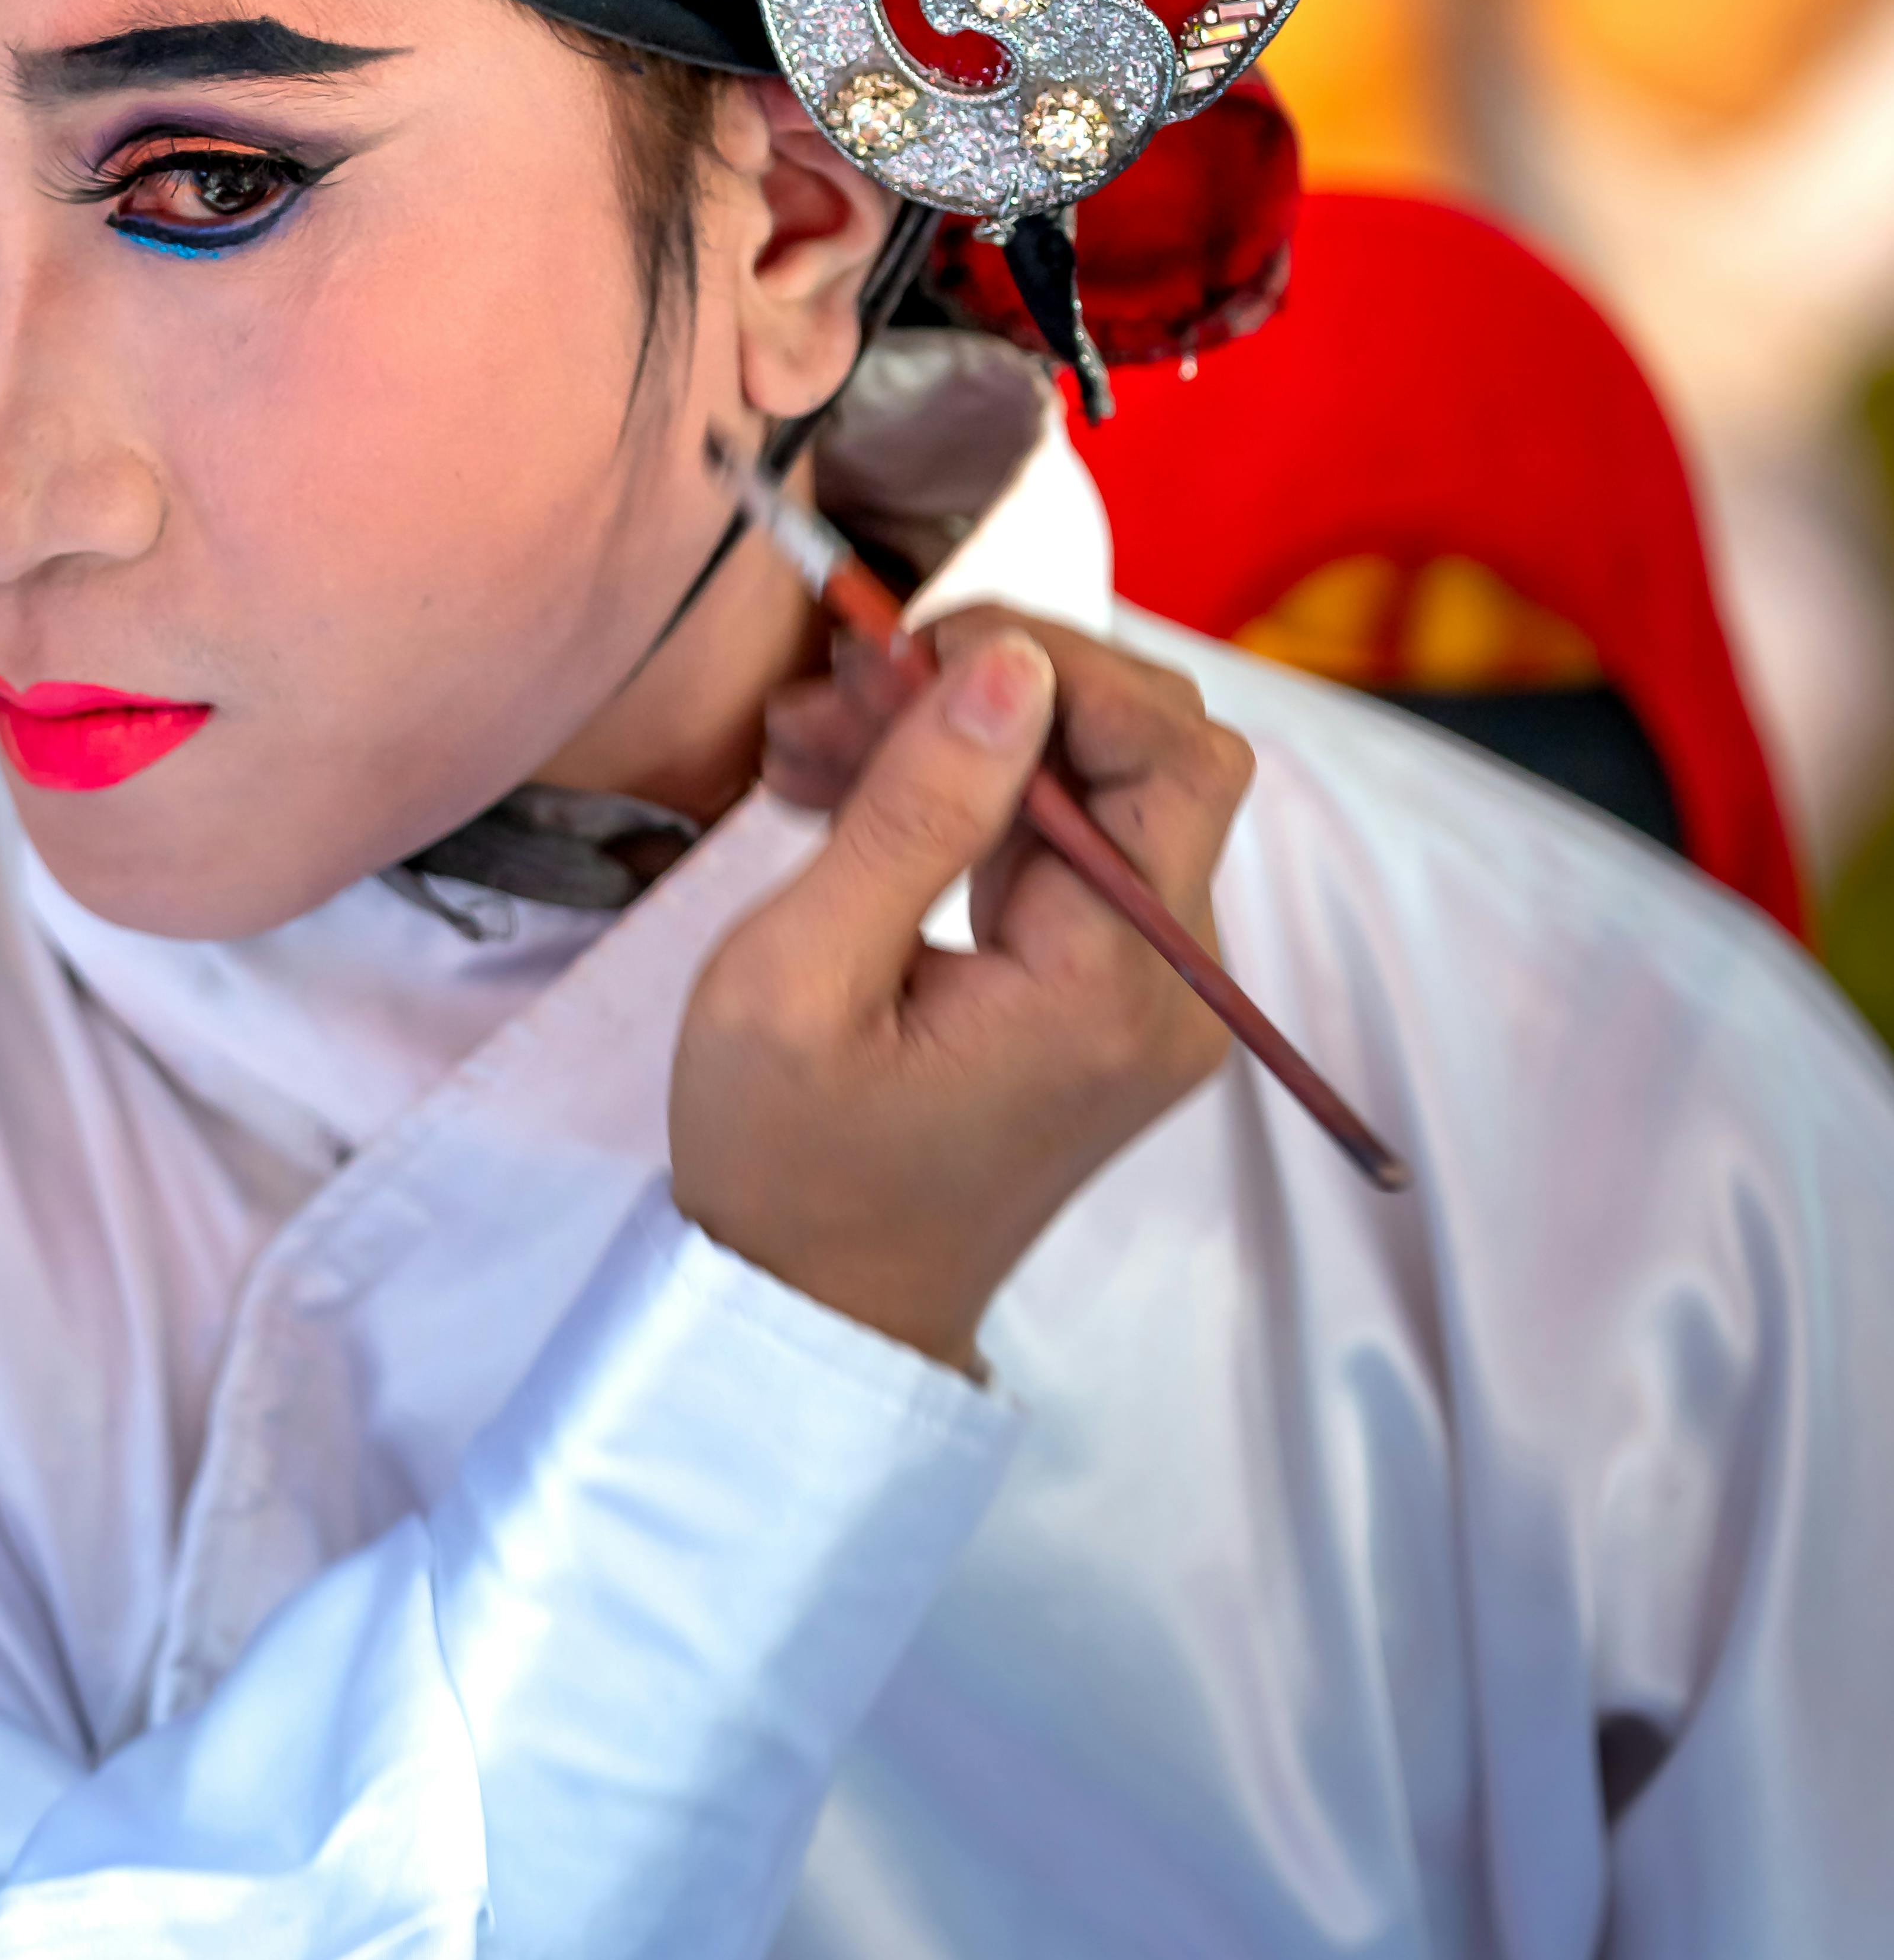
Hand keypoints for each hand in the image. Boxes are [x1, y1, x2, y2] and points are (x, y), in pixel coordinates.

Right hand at [670, 606, 1254, 1373]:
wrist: (813, 1307)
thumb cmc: (786, 1160)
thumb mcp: (802, 979)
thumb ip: (914, 813)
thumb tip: (1012, 665)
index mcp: (1113, 986)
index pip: (1162, 746)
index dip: (1046, 660)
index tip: (901, 652)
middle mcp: (1173, 985)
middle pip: (1159, 748)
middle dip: (1007, 683)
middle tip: (848, 694)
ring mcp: (1153, 992)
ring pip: (1112, 779)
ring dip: (975, 732)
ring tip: (817, 747)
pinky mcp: (1112, 992)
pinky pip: (1077, 842)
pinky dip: (979, 792)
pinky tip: (857, 797)